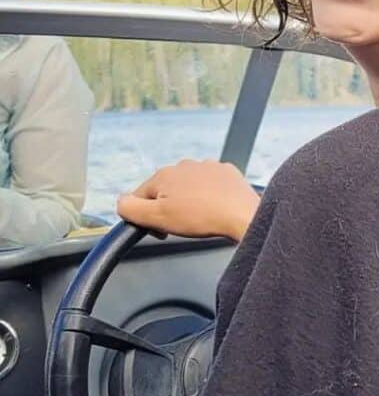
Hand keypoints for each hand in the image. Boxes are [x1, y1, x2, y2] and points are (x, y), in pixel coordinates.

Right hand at [117, 159, 260, 242]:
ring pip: (188, 188)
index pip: (141, 197)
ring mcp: (207, 166)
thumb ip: (130, 208)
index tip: (161, 230)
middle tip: (181, 226)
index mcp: (164, 175)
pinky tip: (215, 208)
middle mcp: (184, 165)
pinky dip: (210, 197)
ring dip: (189, 202)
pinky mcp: (226, 172)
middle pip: (165, 191)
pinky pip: (210, 186)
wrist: (242, 214)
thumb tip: (120, 201)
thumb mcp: (156, 217)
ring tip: (200, 218)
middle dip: (168, 209)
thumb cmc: (201, 217)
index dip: (146, 218)